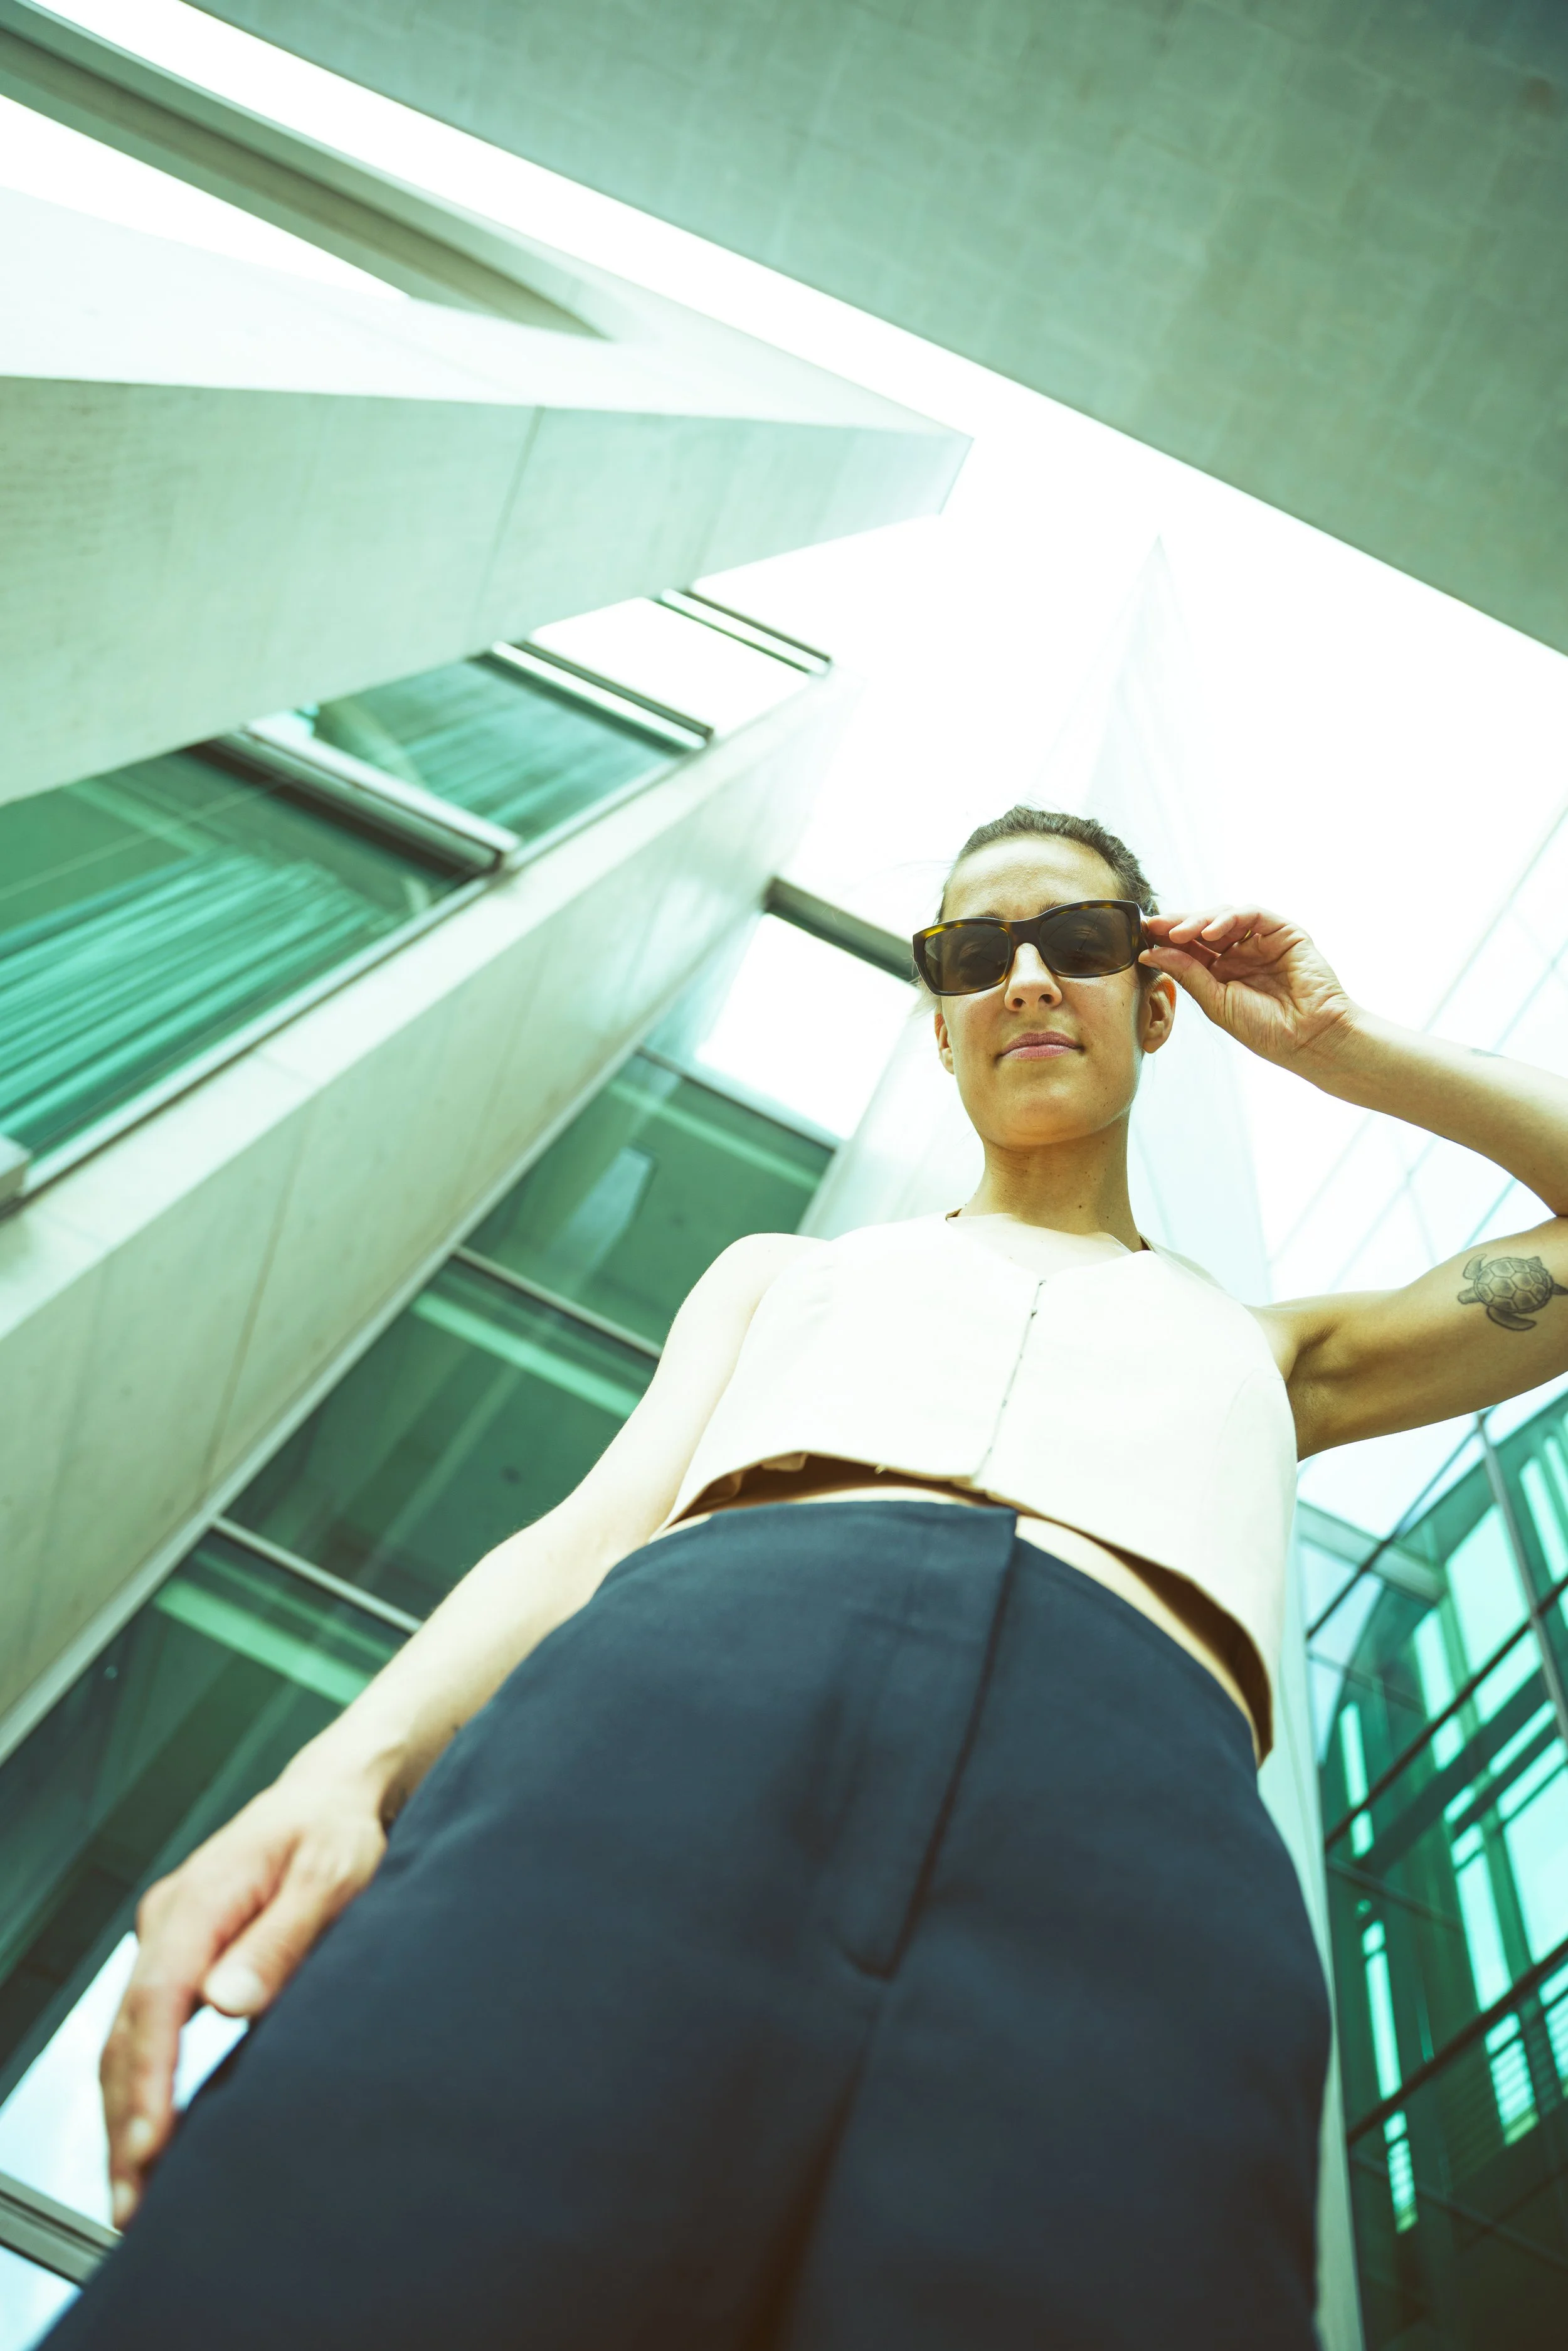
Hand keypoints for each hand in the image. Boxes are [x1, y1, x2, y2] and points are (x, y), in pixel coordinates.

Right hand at [100, 1767, 386, 2227]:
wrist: (331, 1796)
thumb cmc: (337, 1831)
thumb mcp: (332, 1874)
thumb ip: (282, 1936)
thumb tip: (226, 1999)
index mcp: (202, 1895)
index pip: (157, 1997)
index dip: (148, 2075)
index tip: (149, 2142)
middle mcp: (170, 1918)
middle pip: (127, 2029)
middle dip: (123, 2118)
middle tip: (131, 2200)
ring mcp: (168, 1937)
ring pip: (126, 2035)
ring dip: (124, 2111)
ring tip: (132, 2191)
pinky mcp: (179, 1955)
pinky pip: (145, 2027)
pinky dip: (139, 2083)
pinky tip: (148, 2134)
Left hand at [1140, 907, 1356, 1067]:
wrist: (1310, 1038)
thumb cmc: (1267, 1030)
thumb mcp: (1217, 1003)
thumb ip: (1188, 974)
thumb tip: (1151, 953)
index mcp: (1223, 973)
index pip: (1189, 948)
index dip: (1165, 940)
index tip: (1140, 935)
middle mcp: (1241, 953)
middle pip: (1203, 928)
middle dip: (1176, 924)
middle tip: (1151, 925)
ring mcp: (1262, 941)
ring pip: (1224, 917)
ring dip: (1197, 920)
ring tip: (1175, 933)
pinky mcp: (1283, 932)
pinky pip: (1251, 914)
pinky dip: (1228, 918)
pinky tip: (1208, 932)